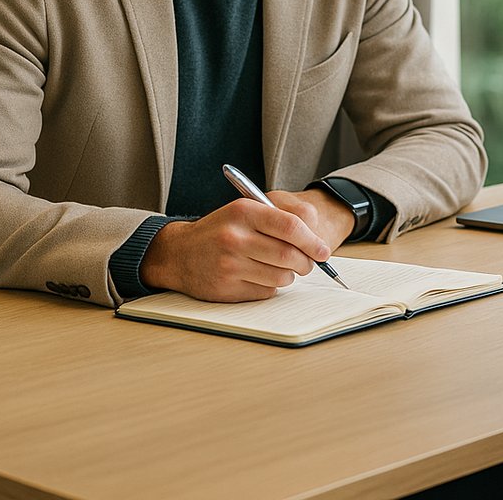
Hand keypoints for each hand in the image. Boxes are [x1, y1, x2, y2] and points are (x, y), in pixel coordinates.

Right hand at [139, 189, 354, 301]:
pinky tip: (259, 276)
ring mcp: (229, 265)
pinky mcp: (226, 289)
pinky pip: (266, 291)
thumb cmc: (221, 230)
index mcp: (243, 212)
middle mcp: (235, 238)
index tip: (323, 250)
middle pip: (289, 255)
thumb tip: (316, 241)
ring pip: (281, 277)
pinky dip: (271, 286)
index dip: (313, 241)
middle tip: (309, 263)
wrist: (180, 253)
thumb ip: (279, 219)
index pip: (290, 226)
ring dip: (290, 276)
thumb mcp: (245, 212)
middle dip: (306, 263)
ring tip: (282, 268)